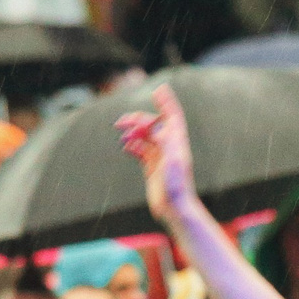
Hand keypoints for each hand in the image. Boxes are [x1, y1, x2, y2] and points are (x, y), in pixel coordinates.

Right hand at [115, 84, 202, 228]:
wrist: (174, 208)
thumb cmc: (176, 185)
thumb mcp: (171, 160)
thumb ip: (165, 141)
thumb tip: (155, 125)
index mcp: (177, 142)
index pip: (172, 116)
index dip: (166, 103)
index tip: (158, 90)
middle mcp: (169, 147)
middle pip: (153, 125)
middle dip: (138, 120)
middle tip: (121, 123)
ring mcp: (160, 156)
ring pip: (145, 136)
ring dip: (133, 131)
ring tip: (122, 133)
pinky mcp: (152, 166)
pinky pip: (140, 150)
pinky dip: (132, 145)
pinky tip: (126, 147)